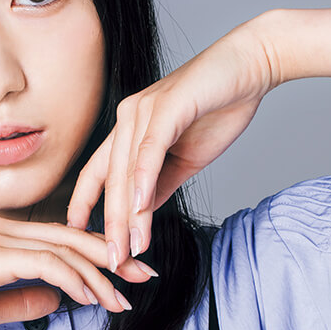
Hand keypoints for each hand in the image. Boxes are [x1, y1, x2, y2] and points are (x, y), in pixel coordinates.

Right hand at [0, 217, 156, 329]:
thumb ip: (22, 301)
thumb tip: (56, 304)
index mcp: (0, 237)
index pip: (61, 239)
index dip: (98, 255)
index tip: (127, 275)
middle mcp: (1, 230)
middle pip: (71, 237)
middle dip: (112, 257)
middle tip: (145, 275)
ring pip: (64, 250)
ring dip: (98, 276)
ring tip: (121, 299)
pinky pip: (45, 264)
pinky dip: (73, 279)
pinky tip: (91, 297)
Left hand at [66, 15, 275, 266]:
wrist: (251, 68)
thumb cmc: (219, 108)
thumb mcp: (184, 159)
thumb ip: (160, 184)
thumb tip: (140, 213)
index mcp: (129, 129)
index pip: (98, 174)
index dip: (85, 206)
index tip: (79, 238)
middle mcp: (127, 118)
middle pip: (109, 180)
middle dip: (109, 225)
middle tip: (112, 261)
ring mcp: (142, 110)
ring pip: (125, 171)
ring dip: (126, 214)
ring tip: (129, 247)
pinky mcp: (166, 107)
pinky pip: (149, 150)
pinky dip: (143, 181)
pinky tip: (140, 208)